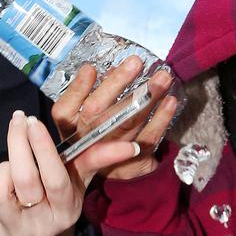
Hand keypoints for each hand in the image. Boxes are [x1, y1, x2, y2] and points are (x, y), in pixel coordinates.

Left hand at [0, 57, 176, 235]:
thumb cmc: (59, 201)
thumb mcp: (80, 183)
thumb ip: (97, 160)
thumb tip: (132, 146)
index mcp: (67, 210)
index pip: (55, 179)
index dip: (43, 149)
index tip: (33, 122)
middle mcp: (42, 224)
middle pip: (24, 179)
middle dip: (18, 144)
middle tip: (19, 121)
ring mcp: (15, 230)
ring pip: (0, 189)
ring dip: (4, 167)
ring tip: (15, 160)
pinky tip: (3, 178)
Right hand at [51, 56, 176, 181]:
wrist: (116, 173)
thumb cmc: (100, 136)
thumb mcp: (88, 117)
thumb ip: (97, 95)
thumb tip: (113, 70)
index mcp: (70, 129)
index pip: (64, 110)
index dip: (77, 90)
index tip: (91, 69)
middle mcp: (86, 143)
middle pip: (97, 113)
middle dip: (116, 85)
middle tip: (136, 62)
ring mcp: (109, 157)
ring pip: (127, 123)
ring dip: (147, 98)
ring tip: (162, 78)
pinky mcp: (132, 165)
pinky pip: (148, 138)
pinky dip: (161, 119)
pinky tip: (170, 102)